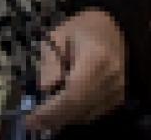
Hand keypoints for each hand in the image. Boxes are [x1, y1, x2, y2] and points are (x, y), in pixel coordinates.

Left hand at [25, 10, 125, 132]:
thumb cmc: (83, 29)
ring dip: (63, 118)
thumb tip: (48, 88)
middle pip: (79, 110)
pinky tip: (63, 107)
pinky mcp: (120, 97)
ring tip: (45, 113)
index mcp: (96, 58)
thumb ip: (50, 62)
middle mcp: (112, 78)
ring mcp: (119, 90)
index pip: (72, 95)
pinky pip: (93, 114)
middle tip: (32, 123)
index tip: (30, 120)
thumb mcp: (57, 36)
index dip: (51, 112)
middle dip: (53, 119)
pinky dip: (76, 115)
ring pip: (86, 116)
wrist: (115, 28)